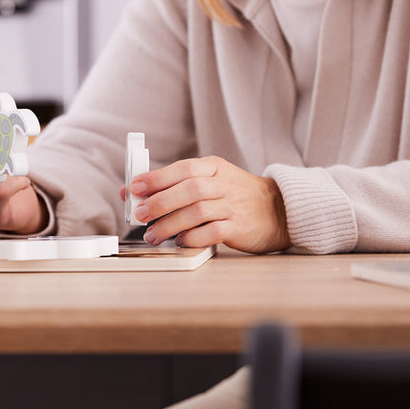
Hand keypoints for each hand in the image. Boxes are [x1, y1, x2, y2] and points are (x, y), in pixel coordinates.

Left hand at [128, 155, 289, 252]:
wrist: (279, 210)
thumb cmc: (235, 196)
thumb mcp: (209, 180)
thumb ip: (173, 185)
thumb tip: (130, 190)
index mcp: (213, 167)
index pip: (183, 168)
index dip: (157, 178)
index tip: (135, 188)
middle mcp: (224, 184)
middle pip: (189, 189)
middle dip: (160, 203)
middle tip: (140, 215)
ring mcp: (234, 206)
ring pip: (198, 211)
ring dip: (170, 224)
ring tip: (154, 235)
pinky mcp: (241, 227)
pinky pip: (213, 232)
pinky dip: (193, 237)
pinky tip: (180, 241)